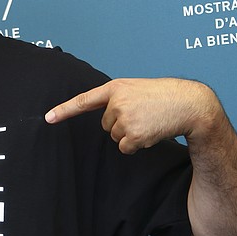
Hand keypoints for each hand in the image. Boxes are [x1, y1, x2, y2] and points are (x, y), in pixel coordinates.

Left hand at [44, 78, 218, 153]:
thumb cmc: (164, 96)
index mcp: (115, 88)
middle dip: (121, 124)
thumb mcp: (136, 89)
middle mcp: (116, 102)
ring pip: (115, 137)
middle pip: (106, 125)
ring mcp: (124, 118)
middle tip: (142, 115)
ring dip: (131, 134)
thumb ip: (118, 99)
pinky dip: (137, 145)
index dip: (64, 110)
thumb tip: (107, 121)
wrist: (189, 103)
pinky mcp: (133, 135)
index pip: (84, 100)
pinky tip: (151, 132)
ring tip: (149, 121)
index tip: (47, 118)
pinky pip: (125, 147)